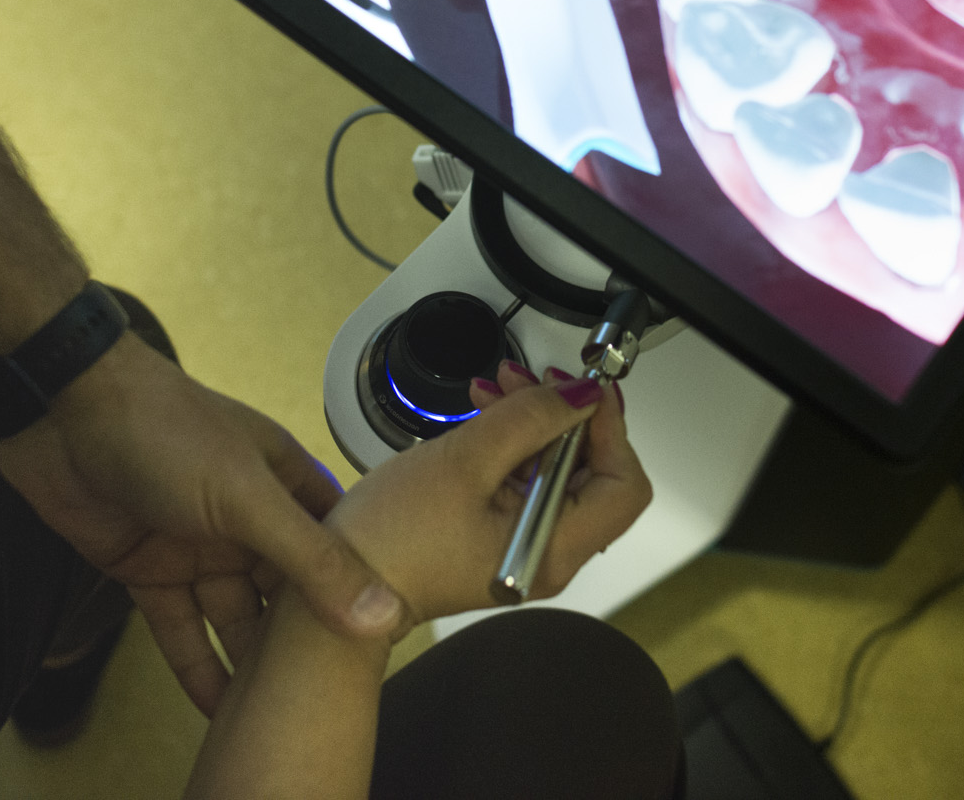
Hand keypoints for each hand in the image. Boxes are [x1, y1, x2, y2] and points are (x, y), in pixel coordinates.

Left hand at [0, 336, 400, 713]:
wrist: (60, 413)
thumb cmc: (163, 430)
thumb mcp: (248, 498)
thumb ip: (312, 561)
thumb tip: (379, 614)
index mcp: (285, 483)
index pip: (337, 547)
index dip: (361, 592)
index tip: (384, 647)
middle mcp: (247, 516)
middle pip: (285, 590)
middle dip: (302, 640)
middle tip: (326, 698)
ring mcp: (197, 544)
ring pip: (233, 614)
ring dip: (250, 662)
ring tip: (275, 715)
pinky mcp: (149, 568)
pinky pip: (180, 625)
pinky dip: (196, 664)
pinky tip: (215, 708)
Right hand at [325, 363, 650, 624]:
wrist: (342, 582)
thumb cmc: (390, 540)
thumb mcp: (465, 460)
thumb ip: (530, 420)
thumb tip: (580, 396)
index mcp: (552, 548)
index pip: (622, 485)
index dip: (610, 428)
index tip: (584, 390)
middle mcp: (549, 555)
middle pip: (593, 473)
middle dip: (565, 417)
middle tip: (534, 381)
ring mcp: (526, 546)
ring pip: (557, 471)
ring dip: (534, 422)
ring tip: (499, 389)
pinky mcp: (501, 535)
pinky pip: (527, 482)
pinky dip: (512, 444)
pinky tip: (485, 415)